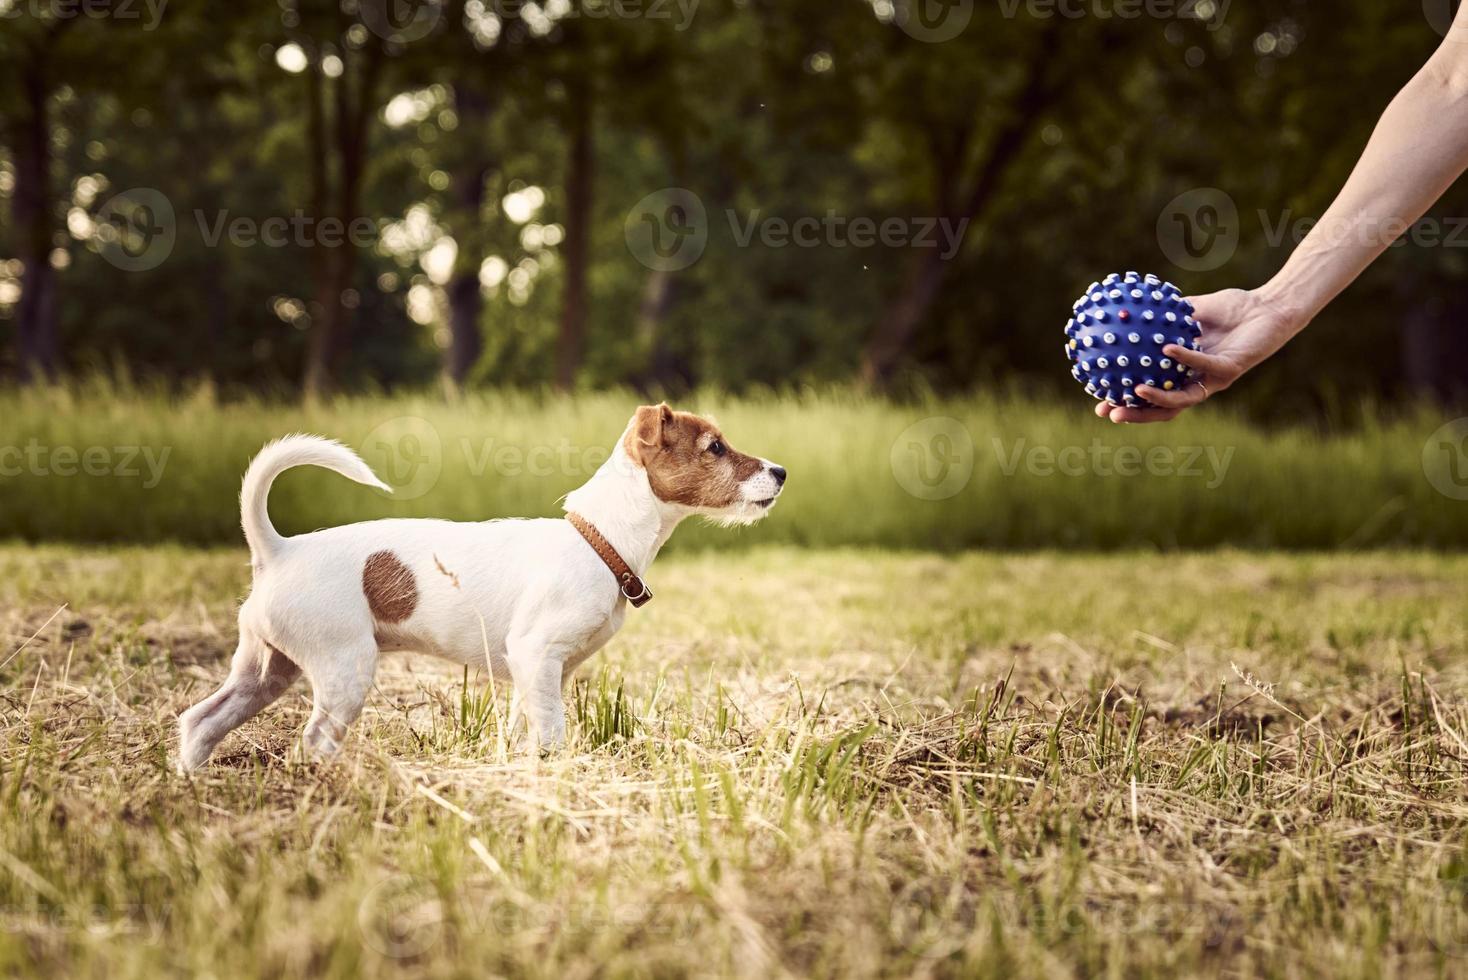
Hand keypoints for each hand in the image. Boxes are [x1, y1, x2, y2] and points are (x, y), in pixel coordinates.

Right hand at [1094, 288, 1304, 423]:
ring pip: (1183, 400)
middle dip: (1135, 414)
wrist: (1268, 307)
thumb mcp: (1190, 309)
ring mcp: (1214, 380)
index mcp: (1185, 373)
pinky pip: (1203, 366)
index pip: (1151, 395)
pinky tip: (1166, 350)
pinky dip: (1184, 359)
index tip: (1098, 400)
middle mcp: (1198, 383)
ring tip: (1135, 392)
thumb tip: (1128, 304)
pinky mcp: (1231, 369)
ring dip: (1158, 400)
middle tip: (1108, 413)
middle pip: (1162, 409)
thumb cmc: (1232, 308)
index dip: (1126, 402)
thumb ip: (1163, 313)